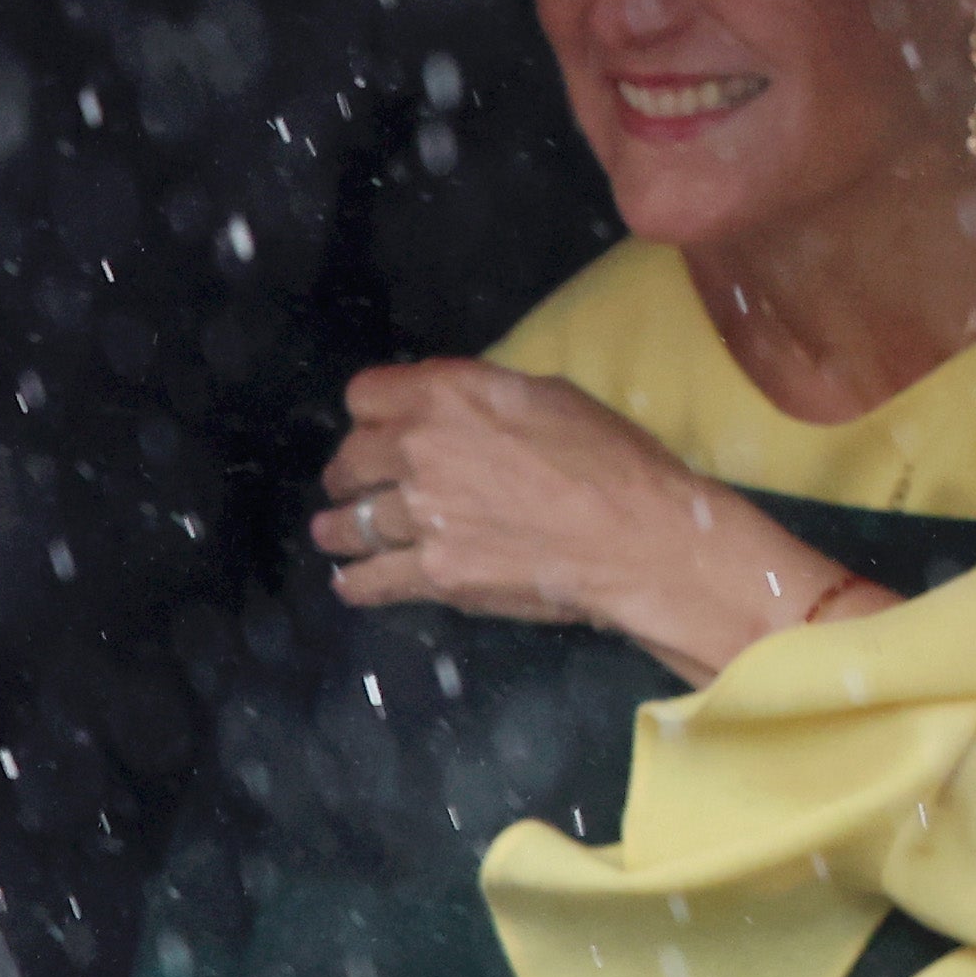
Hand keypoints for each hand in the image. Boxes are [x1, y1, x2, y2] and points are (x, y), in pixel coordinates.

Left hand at [313, 359, 877, 677]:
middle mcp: (420, 448)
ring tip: (336, 534)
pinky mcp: (435, 573)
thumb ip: (484, 401)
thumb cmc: (613, 459)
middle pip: (350, 459)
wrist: (639, 538)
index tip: (379, 428)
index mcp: (448, 394)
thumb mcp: (549, 397)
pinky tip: (352, 582)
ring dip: (341, 528)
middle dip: (352, 471)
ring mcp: (422, 515)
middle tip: (359, 484)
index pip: (364, 395)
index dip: (371, 412)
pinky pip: (371, 580)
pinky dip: (357, 583)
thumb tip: (460, 413)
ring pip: (351, 523)